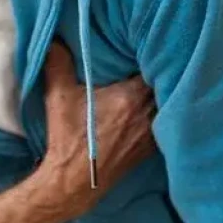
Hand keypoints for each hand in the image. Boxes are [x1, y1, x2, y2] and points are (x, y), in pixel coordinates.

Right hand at [38, 40, 155, 220]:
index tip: (147, 43)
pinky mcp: (151, 147)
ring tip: (158, 78)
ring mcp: (152, 132)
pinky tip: (154, 106)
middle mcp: (148, 113)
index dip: (153, 53)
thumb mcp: (58, 98)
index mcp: (130, 97)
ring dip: (163, 91)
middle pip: (165, 83)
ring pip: (168, 103)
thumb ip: (57, 64)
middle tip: (154, 56)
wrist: (75, 182)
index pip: (154, 66)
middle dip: (161, 69)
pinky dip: (162, 112)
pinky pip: (165, 122)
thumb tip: (54, 40)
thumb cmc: (68, 138)